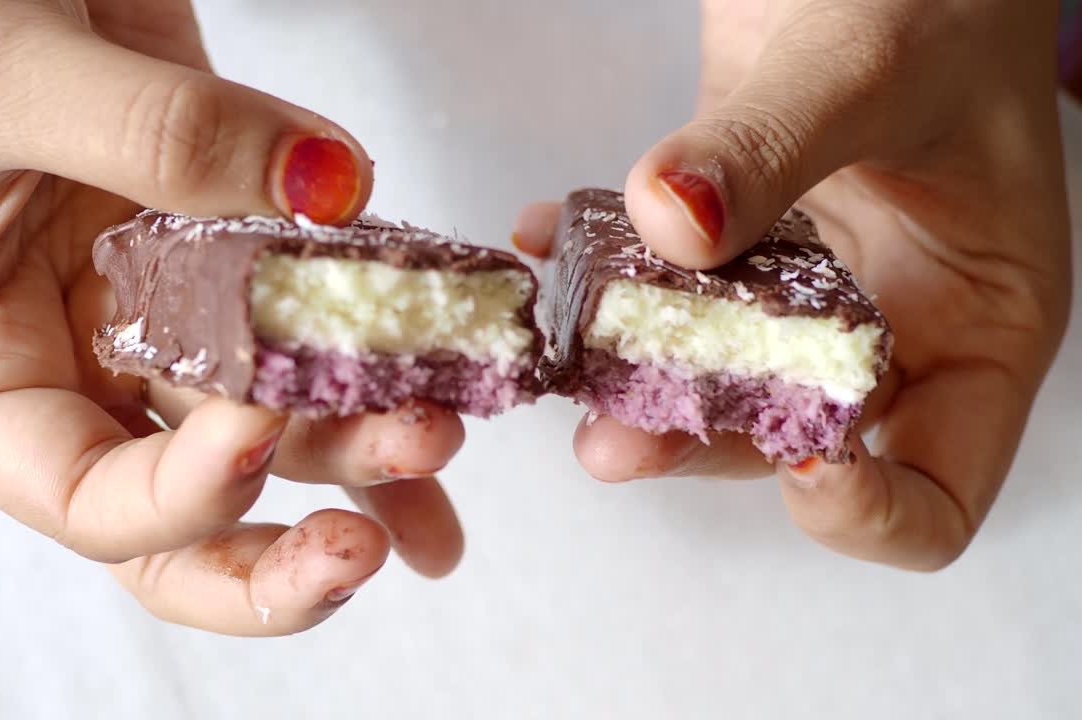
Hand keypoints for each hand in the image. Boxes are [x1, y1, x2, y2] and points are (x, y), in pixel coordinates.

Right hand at [0, 0, 464, 635]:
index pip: (83, 497)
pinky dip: (376, 344)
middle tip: (366, 553)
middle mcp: (62, 362)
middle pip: (180, 509)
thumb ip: (160, 137)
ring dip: (359, 446)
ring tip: (438, 437)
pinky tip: (441, 364)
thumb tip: (321, 191)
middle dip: (278, 548)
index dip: (184, 496)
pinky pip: (311, 316)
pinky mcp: (224, 249)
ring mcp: (153, 310)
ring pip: (270, 421)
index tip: (263, 428)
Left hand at [516, 0, 1070, 570]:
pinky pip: (659, 285)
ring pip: (710, 377)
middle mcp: (887, 320)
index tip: (796, 463)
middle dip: (701, 445)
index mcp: (975, 320)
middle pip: (792, 445)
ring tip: (566, 352)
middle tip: (613, 438)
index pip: (937, 492)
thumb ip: (775, 145)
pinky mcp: (731, 236)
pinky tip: (550, 230)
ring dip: (631, 376)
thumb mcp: (872, 63)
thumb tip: (673, 218)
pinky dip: (600, 273)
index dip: (869, 511)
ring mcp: (799, 284)